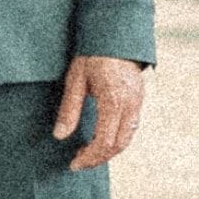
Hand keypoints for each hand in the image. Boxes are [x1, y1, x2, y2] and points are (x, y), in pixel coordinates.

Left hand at [53, 54, 146, 171]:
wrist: (116, 34)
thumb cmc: (93, 54)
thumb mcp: (75, 79)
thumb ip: (69, 109)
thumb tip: (60, 136)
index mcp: (113, 101)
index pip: (104, 142)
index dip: (89, 158)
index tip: (74, 164)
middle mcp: (130, 105)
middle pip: (118, 145)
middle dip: (98, 158)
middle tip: (79, 162)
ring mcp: (137, 102)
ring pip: (127, 138)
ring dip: (108, 151)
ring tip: (87, 152)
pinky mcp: (139, 99)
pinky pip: (131, 127)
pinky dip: (116, 139)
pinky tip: (100, 137)